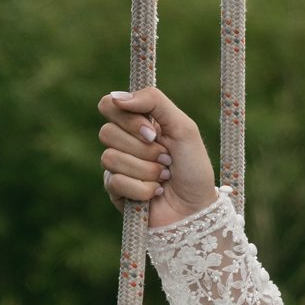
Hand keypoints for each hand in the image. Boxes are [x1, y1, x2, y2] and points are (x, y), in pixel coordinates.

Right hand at [96, 86, 217, 229]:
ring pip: (110, 158)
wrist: (198, 207)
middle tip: (166, 158)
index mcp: (138, 122)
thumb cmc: (194, 167)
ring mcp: (117, 166)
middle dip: (144, 149)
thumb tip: (116, 97)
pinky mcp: (115, 190)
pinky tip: (156, 192)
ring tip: (164, 176)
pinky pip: (115, 182)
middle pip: (107, 132)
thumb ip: (154, 101)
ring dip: (146, 170)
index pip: (108, 105)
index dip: (128, 119)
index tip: (152, 132)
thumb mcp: (184, 127)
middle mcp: (123, 142)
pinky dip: (143, 189)